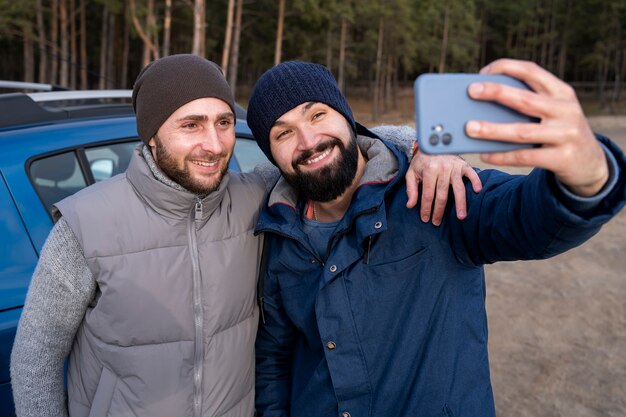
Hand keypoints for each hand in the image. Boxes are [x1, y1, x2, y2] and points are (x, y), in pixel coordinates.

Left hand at [406, 150, 481, 225]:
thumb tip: (410, 205)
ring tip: (461, 216)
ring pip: (458, 188)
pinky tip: (477, 191)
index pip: (427, 194)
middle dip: (439, 210)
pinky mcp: (464, 165)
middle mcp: (442, 169)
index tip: (426, 218)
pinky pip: (472, 174)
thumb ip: (411, 189)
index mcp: (429, 171)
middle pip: (442, 195)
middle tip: (437, 222)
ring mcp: (454, 167)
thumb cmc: (423, 160)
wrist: (433, 143)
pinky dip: (476, 182)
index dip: (426, 208)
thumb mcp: (411, 172)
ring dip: (460, 203)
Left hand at [466, 58, 608, 196]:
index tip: (483, 71)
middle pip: (525, 99)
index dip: (507, 68)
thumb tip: (481, 107)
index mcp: (562, 92)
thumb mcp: (553, 112)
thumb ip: (528, 105)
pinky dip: (502, 156)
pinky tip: (484, 154)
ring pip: (522, 131)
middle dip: (496, 93)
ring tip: (469, 128)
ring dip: (492, 130)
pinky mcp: (562, 158)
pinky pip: (525, 157)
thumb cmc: (559, 132)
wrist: (591, 163)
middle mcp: (566, 111)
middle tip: (471, 91)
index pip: (532, 72)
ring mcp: (566, 135)